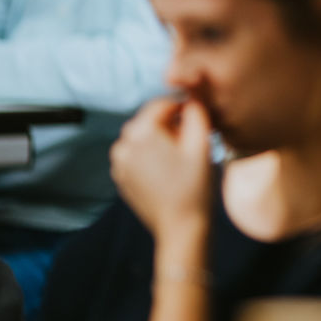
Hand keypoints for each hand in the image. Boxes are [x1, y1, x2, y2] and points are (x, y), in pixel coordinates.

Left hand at [110, 99, 213, 245]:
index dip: (184, 106)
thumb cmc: (195, 186)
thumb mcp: (201, 143)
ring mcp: (119, 162)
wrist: (181, 227)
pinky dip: (152, 154)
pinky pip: (138, 154)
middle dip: (172, 123)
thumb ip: (196, 110)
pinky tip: (170, 169)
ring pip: (144, 136)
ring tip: (182, 156)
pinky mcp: (122, 176)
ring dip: (162, 139)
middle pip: (151, 119)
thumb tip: (191, 93)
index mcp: (140, 132)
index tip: (200, 118)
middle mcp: (123, 143)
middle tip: (193, 140)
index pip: (163, 102)